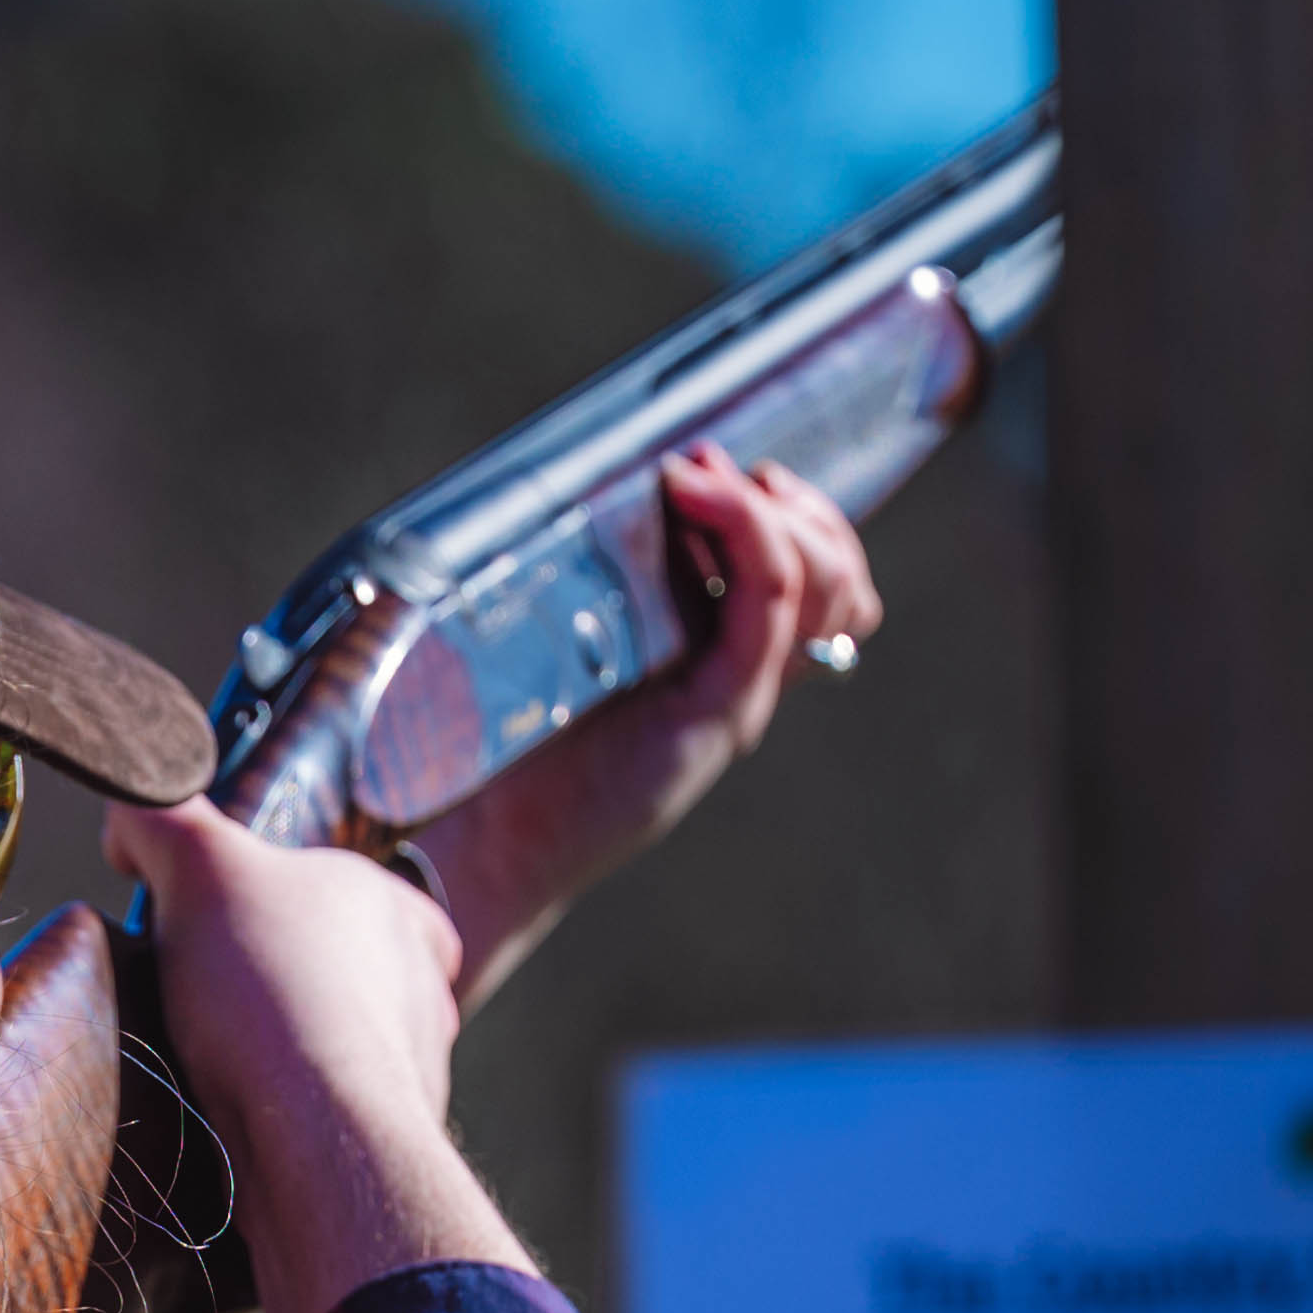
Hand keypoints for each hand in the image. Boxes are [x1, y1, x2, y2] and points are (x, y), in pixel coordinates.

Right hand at [109, 794, 524, 1312]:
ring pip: (332, 1045)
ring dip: (276, 1053)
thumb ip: (160, 816)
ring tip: (211, 1060)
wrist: (316, 1138)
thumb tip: (129, 825)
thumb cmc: (273, 993)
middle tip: (202, 992)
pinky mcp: (380, 1140)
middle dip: (273, 981)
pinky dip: (281, 1116)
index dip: (282, 898)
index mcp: (393, 908)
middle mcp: (418, 986)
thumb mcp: (197, 861)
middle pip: (335, 968)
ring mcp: (409, 1068)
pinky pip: (323, 1116)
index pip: (352, 886)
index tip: (220, 925)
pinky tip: (233, 1115)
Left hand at [394, 446, 881, 1000]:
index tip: (707, 465)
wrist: (475, 847)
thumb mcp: (540, 641)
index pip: (812, 586)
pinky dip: (748, 535)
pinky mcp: (718, 714)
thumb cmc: (486, 746)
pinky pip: (769, 607)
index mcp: (706, 666)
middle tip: (709, 468)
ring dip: (779, 512)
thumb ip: (577, 582)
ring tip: (699, 478)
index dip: (791, 515)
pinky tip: (691, 495)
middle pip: (837, 584)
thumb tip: (573, 486)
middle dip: (797, 506)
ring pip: (824, 590)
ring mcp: (735, 699)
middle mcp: (736, 683)